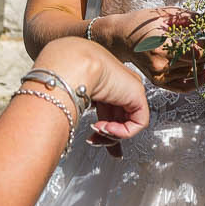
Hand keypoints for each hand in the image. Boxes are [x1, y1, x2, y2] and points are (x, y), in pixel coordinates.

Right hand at [37, 37, 150, 151]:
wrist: (72, 64)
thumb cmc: (66, 75)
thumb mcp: (78, 102)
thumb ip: (88, 117)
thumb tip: (89, 136)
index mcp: (104, 83)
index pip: (111, 111)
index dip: (104, 129)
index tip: (94, 140)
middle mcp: (118, 85)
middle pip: (119, 120)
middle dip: (107, 136)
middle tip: (93, 140)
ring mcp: (130, 89)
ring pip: (128, 123)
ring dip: (110, 133)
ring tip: (96, 129)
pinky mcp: (138, 95)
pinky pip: (138, 123)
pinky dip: (122, 131)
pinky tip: (106, 127)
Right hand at [95, 8, 203, 91]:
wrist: (120, 38)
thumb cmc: (140, 24)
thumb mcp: (164, 14)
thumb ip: (189, 18)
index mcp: (161, 46)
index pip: (196, 51)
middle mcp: (160, 64)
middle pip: (196, 63)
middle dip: (204, 51)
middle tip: (202, 41)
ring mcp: (159, 75)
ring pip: (192, 73)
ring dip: (200, 63)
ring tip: (198, 51)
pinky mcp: (158, 82)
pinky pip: (183, 87)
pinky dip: (196, 81)